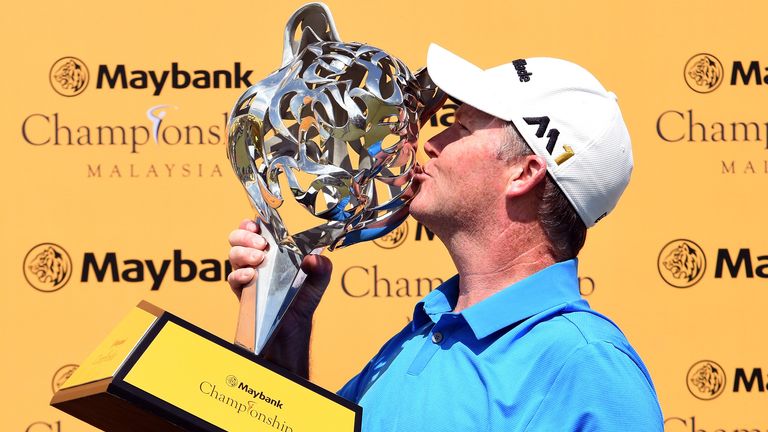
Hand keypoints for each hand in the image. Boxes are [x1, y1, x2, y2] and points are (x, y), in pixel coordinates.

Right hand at [227, 219, 331, 376]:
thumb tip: (314, 258)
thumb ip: (322, 267)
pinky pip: (232, 279)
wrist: (293, 328)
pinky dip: (239, 274)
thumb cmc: (303, 300)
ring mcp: (248, 274)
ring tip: (258, 259)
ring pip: (233, 254)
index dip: (252, 223)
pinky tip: (251, 275)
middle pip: (238, 237)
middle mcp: (257, 259)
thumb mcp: (318, 281)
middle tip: (261, 243)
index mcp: (274, 250)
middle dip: (245, 235)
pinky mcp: (243, 291)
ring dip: (243, 252)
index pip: (256, 228)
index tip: (257, 225)